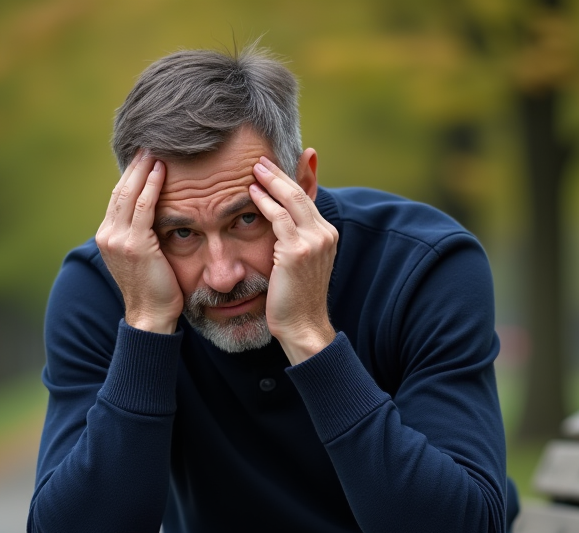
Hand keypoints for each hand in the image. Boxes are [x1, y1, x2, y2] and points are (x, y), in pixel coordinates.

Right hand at [94, 151, 182, 333]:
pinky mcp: (134, 245)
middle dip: (136, 164)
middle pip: (121, 190)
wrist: (150, 317)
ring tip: (157, 147)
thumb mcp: (143, 256)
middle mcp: (107, 234)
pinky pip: (144, 207)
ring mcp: (118, 239)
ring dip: (144, 168)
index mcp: (107, 236)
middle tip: (150, 141)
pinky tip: (162, 169)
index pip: (119, 197)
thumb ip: (143, 234)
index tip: (144, 154)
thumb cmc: (154, 289)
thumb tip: (158, 213)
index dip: (131, 174)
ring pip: (130, 193)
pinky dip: (152, 185)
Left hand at [249, 156, 338, 363]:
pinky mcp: (298, 251)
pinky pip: (278, 218)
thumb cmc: (294, 299)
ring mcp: (314, 241)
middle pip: (300, 193)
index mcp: (327, 235)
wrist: (302, 326)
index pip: (305, 199)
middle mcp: (324, 234)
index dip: (288, 181)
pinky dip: (264, 202)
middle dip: (279, 173)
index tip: (270, 168)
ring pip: (291, 200)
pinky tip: (251, 193)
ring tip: (254, 168)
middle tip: (259, 159)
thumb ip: (291, 238)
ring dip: (271, 181)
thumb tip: (278, 221)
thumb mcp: (298, 263)